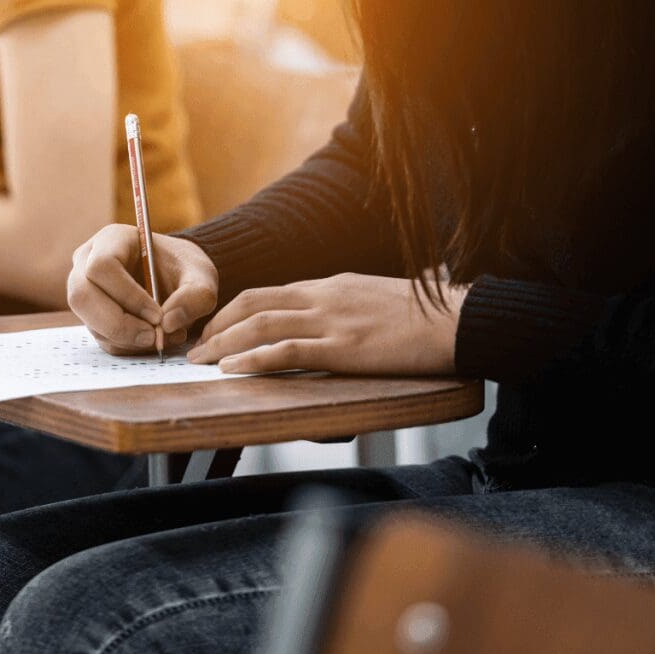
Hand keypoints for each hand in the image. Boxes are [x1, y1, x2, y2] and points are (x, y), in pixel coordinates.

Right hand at [67, 224, 218, 354]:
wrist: (177, 279)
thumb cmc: (185, 269)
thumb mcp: (202, 276)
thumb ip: (196, 296)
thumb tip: (167, 324)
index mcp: (111, 240)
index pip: (102, 266)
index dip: (127, 295)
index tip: (157, 315)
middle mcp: (87, 263)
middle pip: (82, 297)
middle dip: (119, 324)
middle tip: (154, 337)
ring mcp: (85, 291)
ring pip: (90, 322)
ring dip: (126, 338)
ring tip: (161, 337)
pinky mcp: (91, 316)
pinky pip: (101, 338)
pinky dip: (128, 346)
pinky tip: (151, 338)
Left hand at [187, 273, 467, 374]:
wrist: (460, 319)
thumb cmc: (425, 316)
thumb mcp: (375, 300)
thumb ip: (345, 308)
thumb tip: (328, 325)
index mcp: (330, 285)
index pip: (267, 294)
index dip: (233, 312)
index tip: (214, 329)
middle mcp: (323, 296)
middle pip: (253, 304)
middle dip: (217, 326)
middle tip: (195, 347)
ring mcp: (332, 319)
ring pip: (261, 324)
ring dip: (224, 343)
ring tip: (201, 361)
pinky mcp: (345, 346)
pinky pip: (287, 349)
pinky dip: (254, 357)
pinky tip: (234, 367)